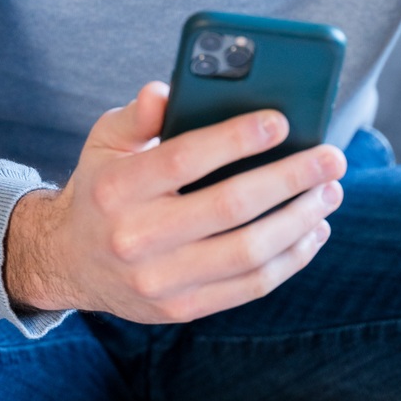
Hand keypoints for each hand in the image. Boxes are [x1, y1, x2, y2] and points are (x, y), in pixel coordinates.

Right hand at [3, 82, 343, 322]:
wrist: (69, 261)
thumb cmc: (102, 187)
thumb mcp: (105, 142)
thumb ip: (137, 116)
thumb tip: (164, 91)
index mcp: (118, 188)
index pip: (186, 158)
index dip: (237, 138)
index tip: (282, 121)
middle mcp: (136, 238)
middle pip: (230, 207)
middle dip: (291, 179)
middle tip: (331, 158)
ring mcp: (160, 280)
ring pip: (250, 252)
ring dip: (301, 220)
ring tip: (329, 192)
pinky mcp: (181, 309)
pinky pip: (250, 286)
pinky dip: (291, 258)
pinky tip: (313, 230)